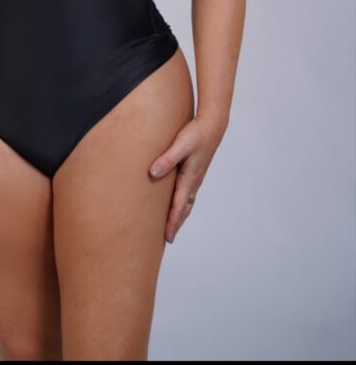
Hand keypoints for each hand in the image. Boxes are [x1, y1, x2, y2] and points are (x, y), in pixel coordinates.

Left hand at [148, 114, 226, 243]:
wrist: (212, 125)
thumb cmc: (196, 134)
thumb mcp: (180, 145)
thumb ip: (167, 158)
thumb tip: (153, 173)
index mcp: (189, 178)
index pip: (179, 206)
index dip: (172, 222)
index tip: (167, 237)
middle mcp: (194, 181)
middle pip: (185, 209)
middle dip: (176, 223)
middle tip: (168, 239)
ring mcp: (196, 177)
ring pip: (187, 201)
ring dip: (180, 214)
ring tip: (171, 225)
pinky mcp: (195, 171)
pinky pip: (188, 193)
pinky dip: (182, 203)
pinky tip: (177, 201)